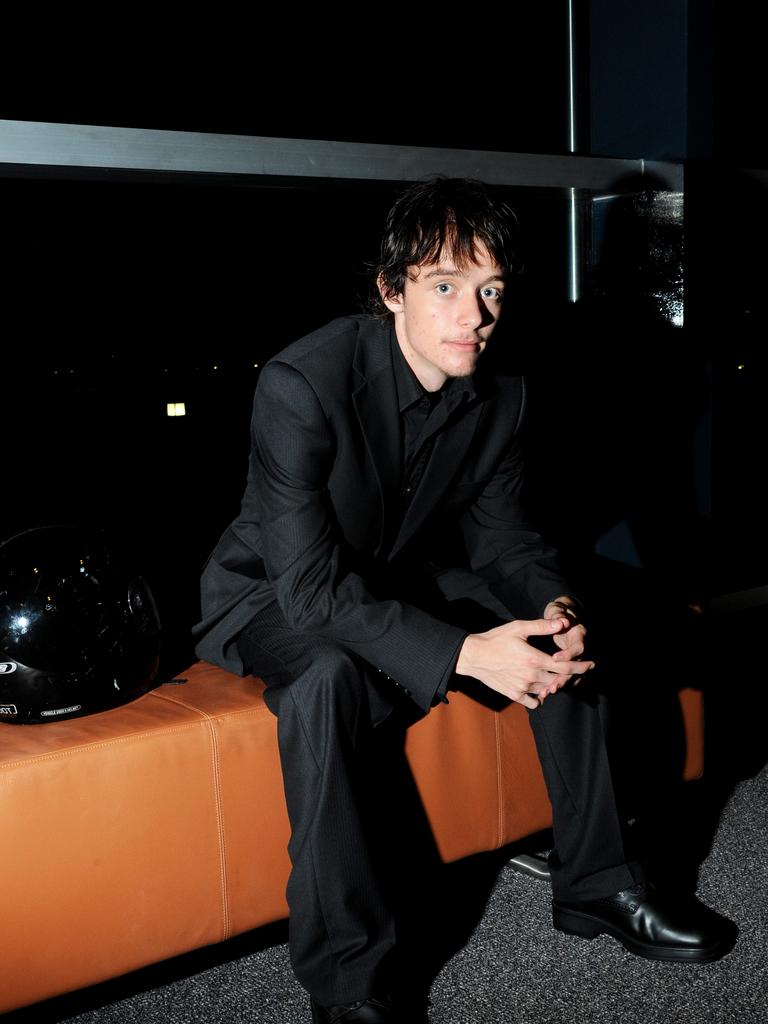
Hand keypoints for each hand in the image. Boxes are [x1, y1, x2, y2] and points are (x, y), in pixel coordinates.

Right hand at [455, 615, 594, 709]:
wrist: (473, 656)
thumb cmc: (496, 639)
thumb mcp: (518, 628)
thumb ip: (542, 626)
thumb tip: (563, 623)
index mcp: (535, 659)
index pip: (566, 667)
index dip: (582, 667)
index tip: (591, 665)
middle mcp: (531, 676)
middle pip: (560, 680)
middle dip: (569, 675)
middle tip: (573, 669)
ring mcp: (522, 688)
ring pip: (548, 690)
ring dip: (554, 684)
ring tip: (555, 676)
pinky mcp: (514, 695)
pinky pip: (534, 702)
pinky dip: (540, 696)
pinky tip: (538, 687)